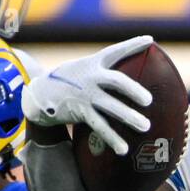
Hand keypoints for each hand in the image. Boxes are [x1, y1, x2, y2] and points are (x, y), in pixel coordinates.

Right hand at [22, 36, 154, 155]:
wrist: (39, 94)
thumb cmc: (68, 81)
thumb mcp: (83, 68)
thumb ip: (102, 71)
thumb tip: (128, 79)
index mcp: (93, 63)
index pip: (115, 51)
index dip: (132, 45)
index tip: (150, 41)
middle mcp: (91, 77)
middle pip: (116, 81)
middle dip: (134, 90)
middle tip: (149, 100)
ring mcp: (85, 95)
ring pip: (111, 107)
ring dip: (129, 117)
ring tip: (146, 127)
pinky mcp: (80, 111)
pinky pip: (99, 126)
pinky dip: (112, 138)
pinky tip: (123, 149)